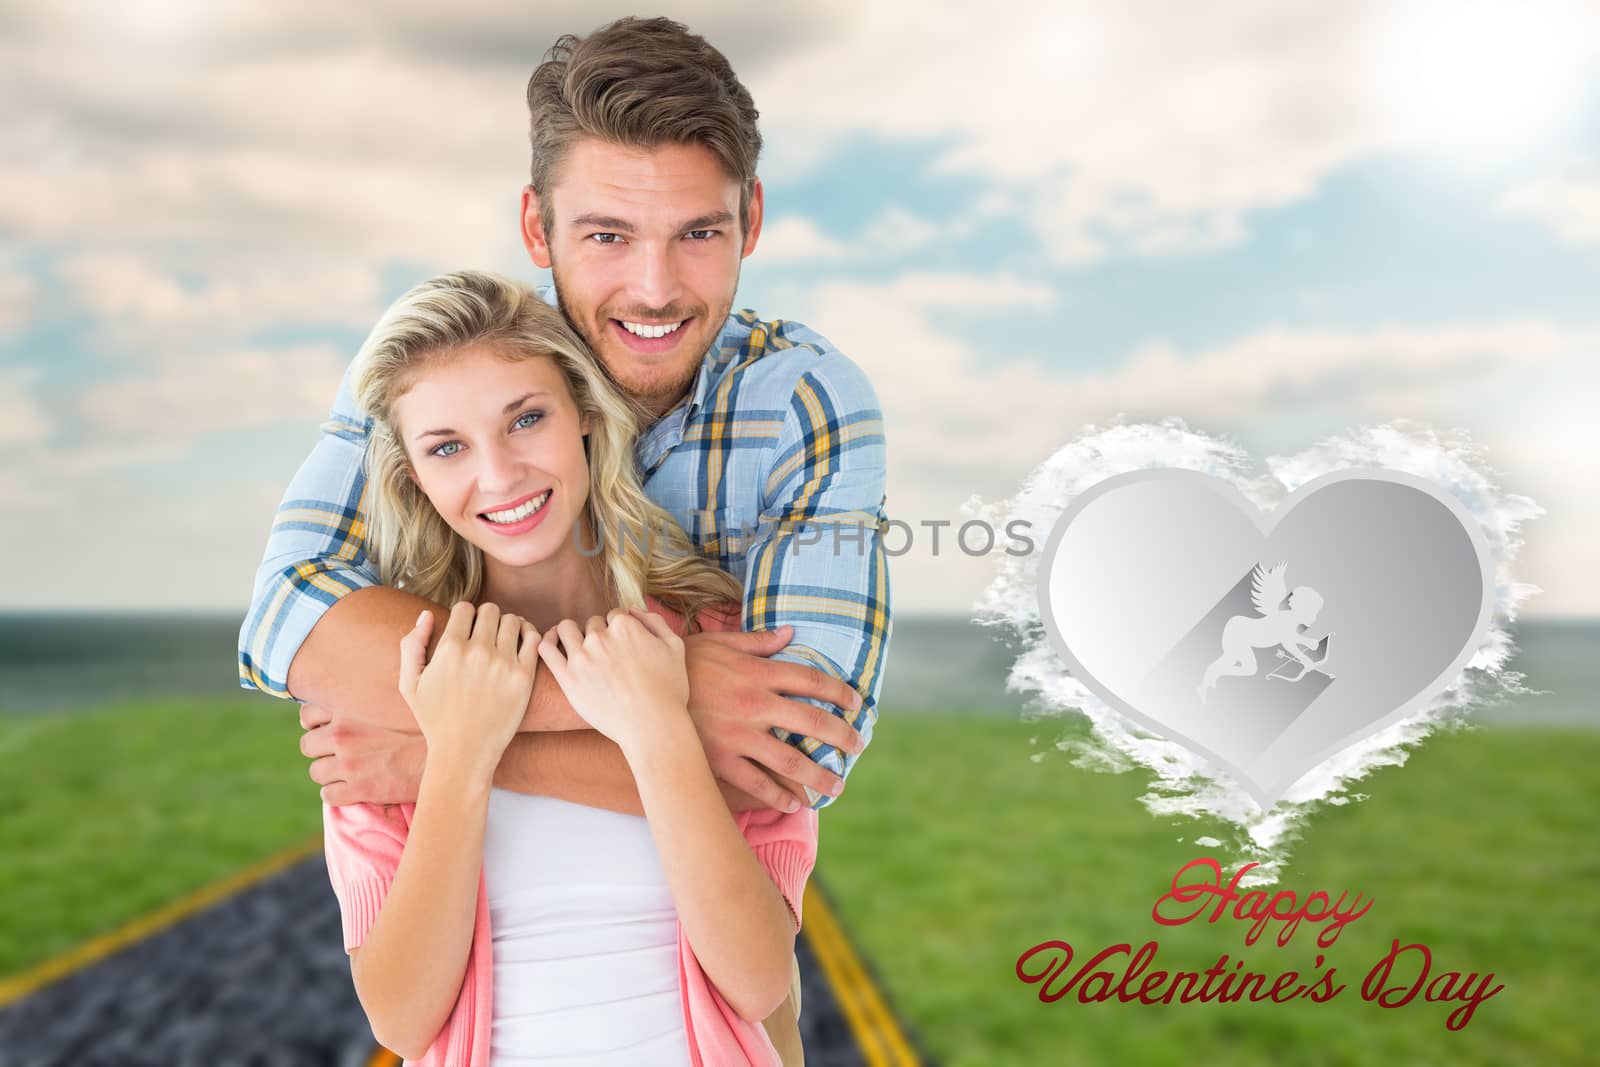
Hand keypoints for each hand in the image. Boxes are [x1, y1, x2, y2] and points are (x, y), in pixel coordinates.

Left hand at [300, 702, 426, 805]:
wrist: (447, 753)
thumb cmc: (424, 726)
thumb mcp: (393, 700)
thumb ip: (366, 701)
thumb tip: (353, 704)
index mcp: (350, 708)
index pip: (307, 714)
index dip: (315, 724)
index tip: (327, 730)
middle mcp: (343, 734)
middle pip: (307, 746)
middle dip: (321, 752)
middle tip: (341, 755)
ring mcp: (349, 763)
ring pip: (316, 773)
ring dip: (330, 775)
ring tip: (351, 774)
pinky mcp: (358, 789)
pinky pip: (328, 796)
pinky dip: (338, 795)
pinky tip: (355, 791)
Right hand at [399, 601, 539, 779]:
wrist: (464, 752)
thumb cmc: (435, 719)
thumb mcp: (409, 684)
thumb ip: (412, 645)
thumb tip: (427, 614)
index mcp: (450, 649)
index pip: (465, 608)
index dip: (465, 615)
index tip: (467, 629)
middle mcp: (478, 652)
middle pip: (490, 610)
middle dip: (486, 618)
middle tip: (486, 635)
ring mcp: (503, 664)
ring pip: (513, 621)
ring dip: (508, 625)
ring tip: (504, 639)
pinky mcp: (524, 677)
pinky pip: (534, 639)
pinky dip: (529, 635)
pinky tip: (521, 643)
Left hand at [537, 608, 689, 752]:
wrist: (652, 726)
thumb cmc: (668, 689)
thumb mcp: (674, 647)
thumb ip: (655, 621)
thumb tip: (634, 610)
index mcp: (625, 626)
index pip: (614, 615)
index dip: (619, 629)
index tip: (621, 645)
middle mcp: (601, 637)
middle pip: (592, 623)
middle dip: (598, 635)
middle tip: (606, 656)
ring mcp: (582, 657)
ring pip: (566, 629)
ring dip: (572, 633)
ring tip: (578, 648)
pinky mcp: (567, 678)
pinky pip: (546, 649)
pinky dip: (547, 640)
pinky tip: (553, 644)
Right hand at [682, 625, 865, 811]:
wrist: (640, 694)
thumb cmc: (681, 664)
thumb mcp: (719, 643)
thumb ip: (758, 641)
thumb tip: (790, 633)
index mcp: (757, 673)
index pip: (811, 681)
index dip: (840, 692)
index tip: (857, 703)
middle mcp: (754, 705)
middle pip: (812, 722)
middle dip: (841, 736)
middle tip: (858, 746)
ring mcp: (738, 735)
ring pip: (790, 762)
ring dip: (818, 777)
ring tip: (836, 786)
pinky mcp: (720, 760)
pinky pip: (756, 784)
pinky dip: (778, 797)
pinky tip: (794, 804)